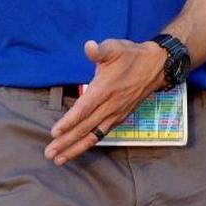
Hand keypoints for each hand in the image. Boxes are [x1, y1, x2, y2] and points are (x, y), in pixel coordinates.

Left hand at [44, 39, 166, 164]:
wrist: (156, 66)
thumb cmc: (131, 56)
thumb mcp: (115, 47)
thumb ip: (100, 50)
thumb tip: (89, 46)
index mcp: (105, 88)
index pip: (85, 108)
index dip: (70, 121)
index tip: (55, 132)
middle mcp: (110, 105)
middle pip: (86, 127)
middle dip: (67, 141)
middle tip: (49, 153)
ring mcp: (116, 113)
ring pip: (94, 135)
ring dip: (76, 148)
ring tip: (59, 159)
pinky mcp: (120, 117)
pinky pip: (102, 133)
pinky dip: (89, 143)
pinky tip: (78, 150)